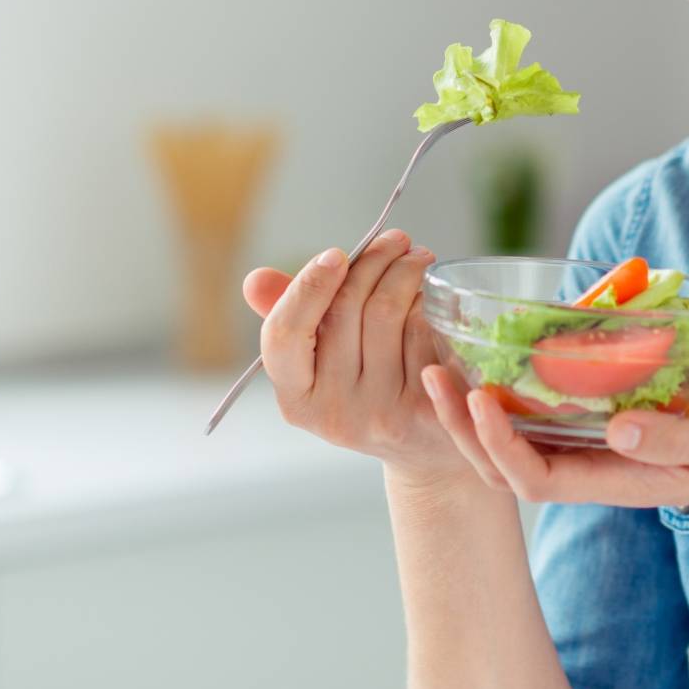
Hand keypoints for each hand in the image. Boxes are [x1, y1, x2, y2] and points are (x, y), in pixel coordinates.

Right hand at [244, 229, 474, 488]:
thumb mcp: (324, 364)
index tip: (336, 252)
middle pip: (345, 311)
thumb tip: (254, 281)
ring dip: (406, 271)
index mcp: (297, 399)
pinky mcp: (426, 410)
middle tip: (396, 239)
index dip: (307, 287)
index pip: (283, 336)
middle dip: (373, 260)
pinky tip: (434, 291)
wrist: (429, 449)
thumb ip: (291, 319)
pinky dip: (429, 301)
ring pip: (388, 314)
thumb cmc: (370, 389)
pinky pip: (423, 332)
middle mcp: (335, 413)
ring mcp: (381, 415)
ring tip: (418, 257)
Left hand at [418, 374, 688, 529]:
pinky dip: (512, 400)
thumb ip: (673, 436)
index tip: (480, 398)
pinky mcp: (610, 433)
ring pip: (519, 446)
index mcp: (616, 479)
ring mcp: (600, 455)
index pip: (534, 476)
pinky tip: (498, 367)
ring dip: (476, 415)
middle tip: (433, 375)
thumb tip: (618, 427)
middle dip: (464, 427)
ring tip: (445, 370)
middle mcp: (596, 471)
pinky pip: (546, 424)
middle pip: (508, 466)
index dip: (497, 443)